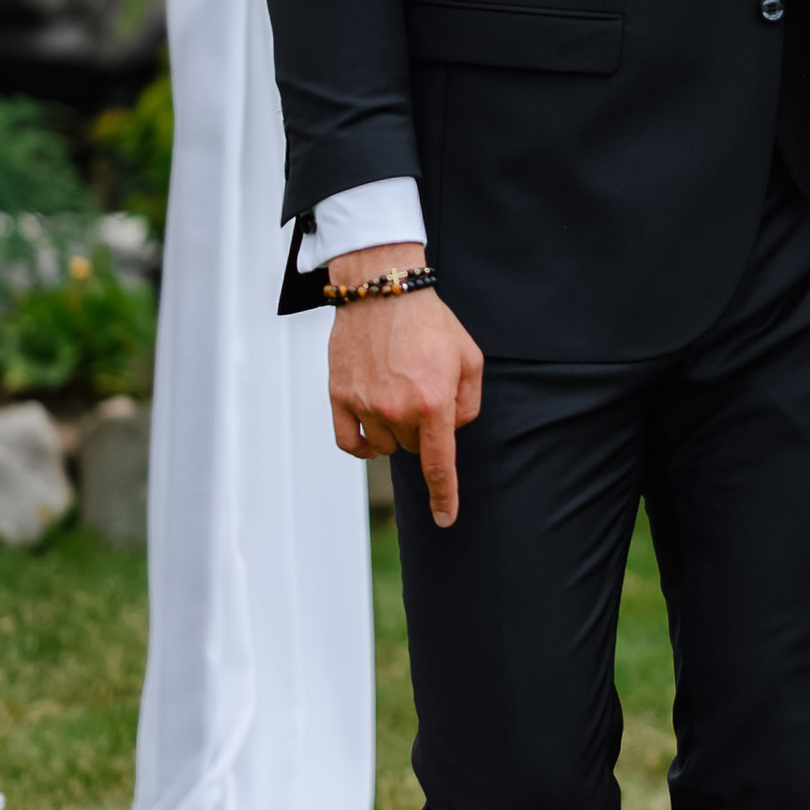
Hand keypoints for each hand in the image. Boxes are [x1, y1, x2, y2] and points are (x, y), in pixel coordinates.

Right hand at [325, 244, 485, 527]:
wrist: (382, 290)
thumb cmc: (431, 323)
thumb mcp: (470, 358)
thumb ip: (468, 404)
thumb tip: (452, 432)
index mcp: (433, 402)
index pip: (440, 465)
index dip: (445, 497)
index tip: (445, 519)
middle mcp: (397, 410)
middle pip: (414, 448)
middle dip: (424, 429)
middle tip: (423, 389)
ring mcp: (364, 405)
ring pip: (385, 444)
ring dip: (395, 429)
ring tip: (398, 390)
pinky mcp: (339, 397)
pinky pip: (350, 441)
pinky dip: (363, 443)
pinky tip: (372, 429)